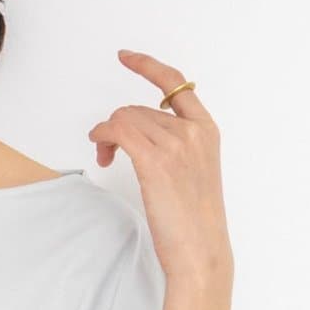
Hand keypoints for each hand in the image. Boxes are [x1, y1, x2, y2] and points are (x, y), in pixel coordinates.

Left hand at [87, 49, 233, 285]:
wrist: (201, 252)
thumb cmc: (195, 224)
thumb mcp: (194, 175)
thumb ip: (176, 148)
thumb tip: (138, 137)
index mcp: (206, 130)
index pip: (176, 83)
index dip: (147, 66)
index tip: (126, 57)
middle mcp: (193, 131)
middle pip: (139, 108)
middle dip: (117, 126)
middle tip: (108, 152)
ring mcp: (176, 144)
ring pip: (125, 118)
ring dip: (107, 135)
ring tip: (107, 158)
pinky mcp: (156, 161)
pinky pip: (118, 130)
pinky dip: (103, 136)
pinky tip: (103, 151)